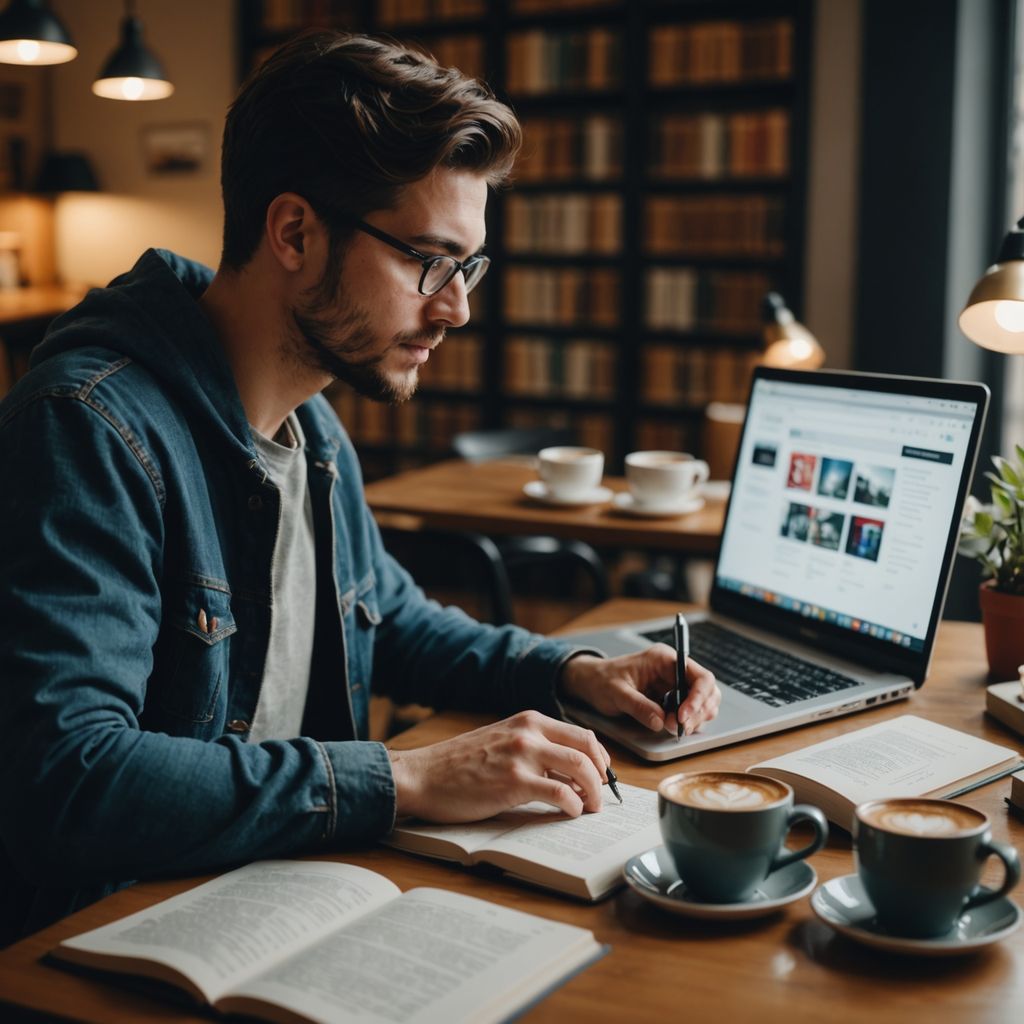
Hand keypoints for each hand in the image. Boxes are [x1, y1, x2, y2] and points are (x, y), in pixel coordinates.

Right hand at [388, 710, 610, 822]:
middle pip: (587, 748)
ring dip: (593, 792)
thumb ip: (532, 749)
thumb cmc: (458, 764)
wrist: (423, 775)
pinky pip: (560, 793)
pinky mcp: (514, 782)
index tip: (602, 777)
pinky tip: (570, 813)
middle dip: (602, 775)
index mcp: (528, 720)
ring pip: (580, 768)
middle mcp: (529, 732)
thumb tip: (566, 773)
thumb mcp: (500, 742)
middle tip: (601, 797)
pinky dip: (573, 805)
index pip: (580, 734)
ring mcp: (522, 755)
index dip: (599, 758)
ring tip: (590, 809)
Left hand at [558, 648, 719, 735]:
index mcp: (664, 659)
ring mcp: (674, 683)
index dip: (698, 698)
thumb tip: (660, 721)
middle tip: (680, 728)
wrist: (591, 682)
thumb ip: (638, 706)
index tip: (683, 717)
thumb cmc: (602, 680)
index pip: (699, 676)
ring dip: (696, 718)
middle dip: (699, 711)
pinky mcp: (671, 697)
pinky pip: (691, 710)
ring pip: (703, 701)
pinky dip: (689, 721)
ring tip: (676, 728)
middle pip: (707, 690)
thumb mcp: (616, 692)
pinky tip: (675, 727)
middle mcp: (674, 669)